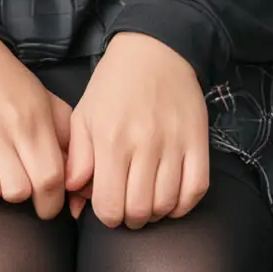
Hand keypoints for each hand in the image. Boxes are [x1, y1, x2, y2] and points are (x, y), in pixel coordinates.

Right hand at [0, 37, 72, 219]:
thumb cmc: (9, 84)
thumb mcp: (46, 102)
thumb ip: (67, 137)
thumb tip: (79, 177)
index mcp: (32, 120)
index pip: (49, 178)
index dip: (51, 202)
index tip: (48, 206)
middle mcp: (2, 128)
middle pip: (18, 191)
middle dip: (21, 195)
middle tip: (18, 182)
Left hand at [64, 31, 209, 228]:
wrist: (154, 52)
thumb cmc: (113, 86)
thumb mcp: (85, 116)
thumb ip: (78, 158)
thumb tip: (74, 193)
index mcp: (110, 141)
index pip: (109, 204)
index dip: (107, 217)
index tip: (108, 210)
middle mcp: (143, 145)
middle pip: (139, 210)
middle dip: (130, 219)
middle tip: (127, 210)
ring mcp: (173, 144)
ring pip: (167, 203)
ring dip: (155, 214)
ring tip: (147, 204)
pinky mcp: (197, 142)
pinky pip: (196, 189)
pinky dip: (183, 205)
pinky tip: (171, 200)